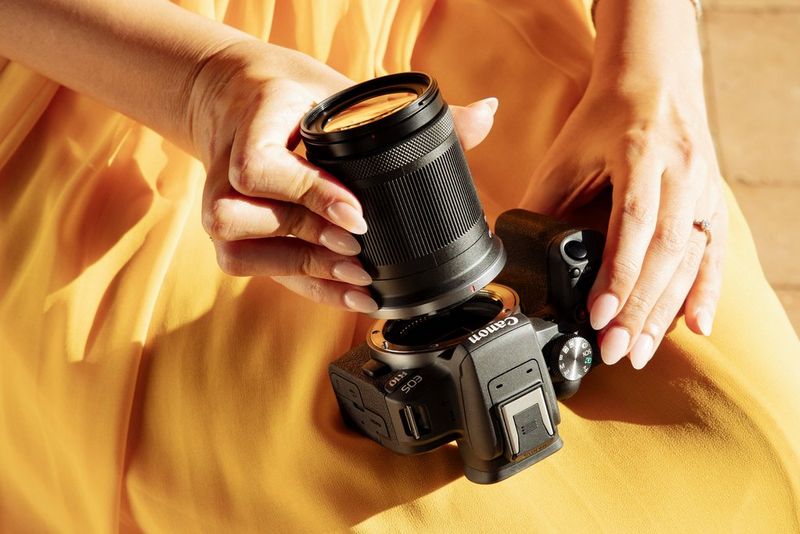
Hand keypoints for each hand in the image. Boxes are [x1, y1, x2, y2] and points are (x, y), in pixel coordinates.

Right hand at [187, 39, 497, 312]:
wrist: (238, 104)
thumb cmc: (292, 100)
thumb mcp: (341, 93)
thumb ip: (410, 112)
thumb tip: (485, 114)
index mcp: (250, 128)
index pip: (261, 170)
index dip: (309, 194)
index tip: (357, 214)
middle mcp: (223, 174)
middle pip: (246, 221)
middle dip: (311, 242)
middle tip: (363, 253)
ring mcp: (221, 209)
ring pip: (242, 254)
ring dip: (303, 269)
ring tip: (356, 278)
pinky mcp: (234, 239)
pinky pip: (263, 273)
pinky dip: (308, 287)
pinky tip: (350, 294)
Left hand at [522, 68, 727, 369]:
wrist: (655, 80)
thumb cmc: (605, 115)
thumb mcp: (566, 155)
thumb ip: (543, 202)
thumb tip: (516, 252)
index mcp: (641, 154)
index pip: (634, 224)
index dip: (618, 275)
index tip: (598, 316)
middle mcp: (681, 172)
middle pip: (665, 252)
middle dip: (639, 307)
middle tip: (616, 350)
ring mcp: (702, 188)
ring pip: (690, 259)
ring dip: (665, 310)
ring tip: (639, 350)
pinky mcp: (712, 201)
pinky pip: (714, 253)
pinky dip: (706, 292)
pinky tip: (696, 326)